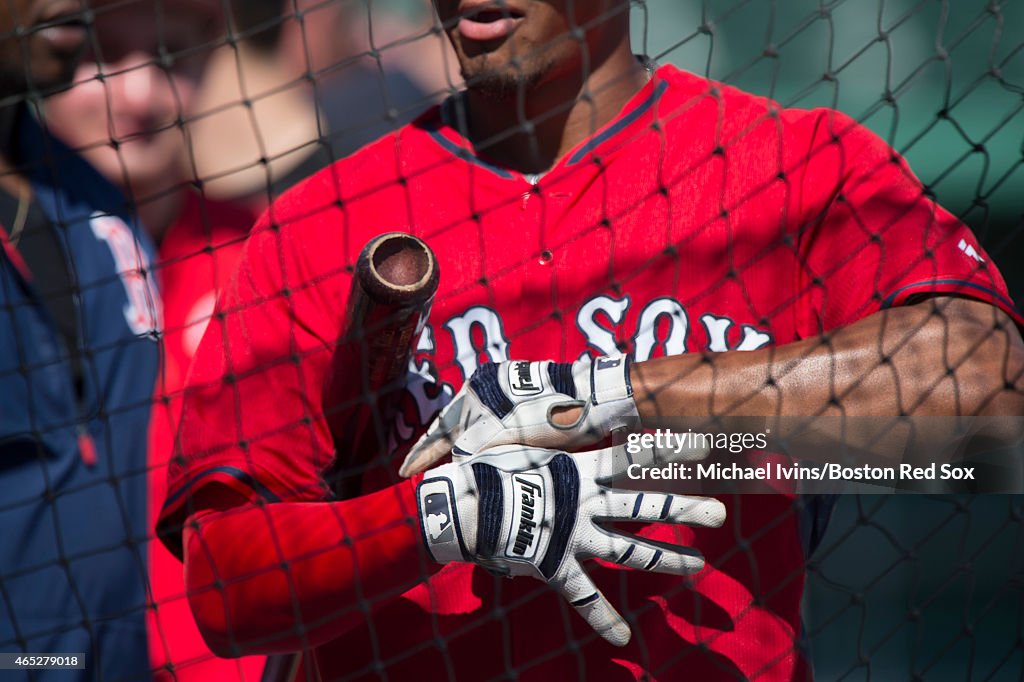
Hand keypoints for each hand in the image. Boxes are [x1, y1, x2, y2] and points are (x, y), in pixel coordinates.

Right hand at [400, 355, 637, 476]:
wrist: (597, 404)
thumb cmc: (550, 415)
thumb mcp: (502, 435)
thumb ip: (470, 449)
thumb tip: (453, 469)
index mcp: (477, 391)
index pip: (439, 430)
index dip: (421, 455)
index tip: (403, 474)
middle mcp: (488, 394)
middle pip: (454, 432)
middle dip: (437, 456)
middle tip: (417, 478)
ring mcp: (508, 405)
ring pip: (475, 440)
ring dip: (463, 460)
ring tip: (448, 483)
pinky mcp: (528, 418)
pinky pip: (496, 442)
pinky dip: (486, 458)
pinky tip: (483, 476)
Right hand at [415, 442, 725, 645]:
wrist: (460, 506)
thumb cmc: (486, 468)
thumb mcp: (521, 443)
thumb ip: (549, 436)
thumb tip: (561, 409)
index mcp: (579, 471)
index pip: (633, 458)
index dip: (669, 451)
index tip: (705, 444)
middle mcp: (585, 503)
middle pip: (645, 506)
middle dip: (685, 509)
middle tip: (722, 513)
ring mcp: (575, 537)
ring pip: (631, 552)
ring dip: (667, 560)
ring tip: (701, 567)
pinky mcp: (557, 566)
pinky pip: (585, 597)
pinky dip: (604, 619)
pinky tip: (625, 638)